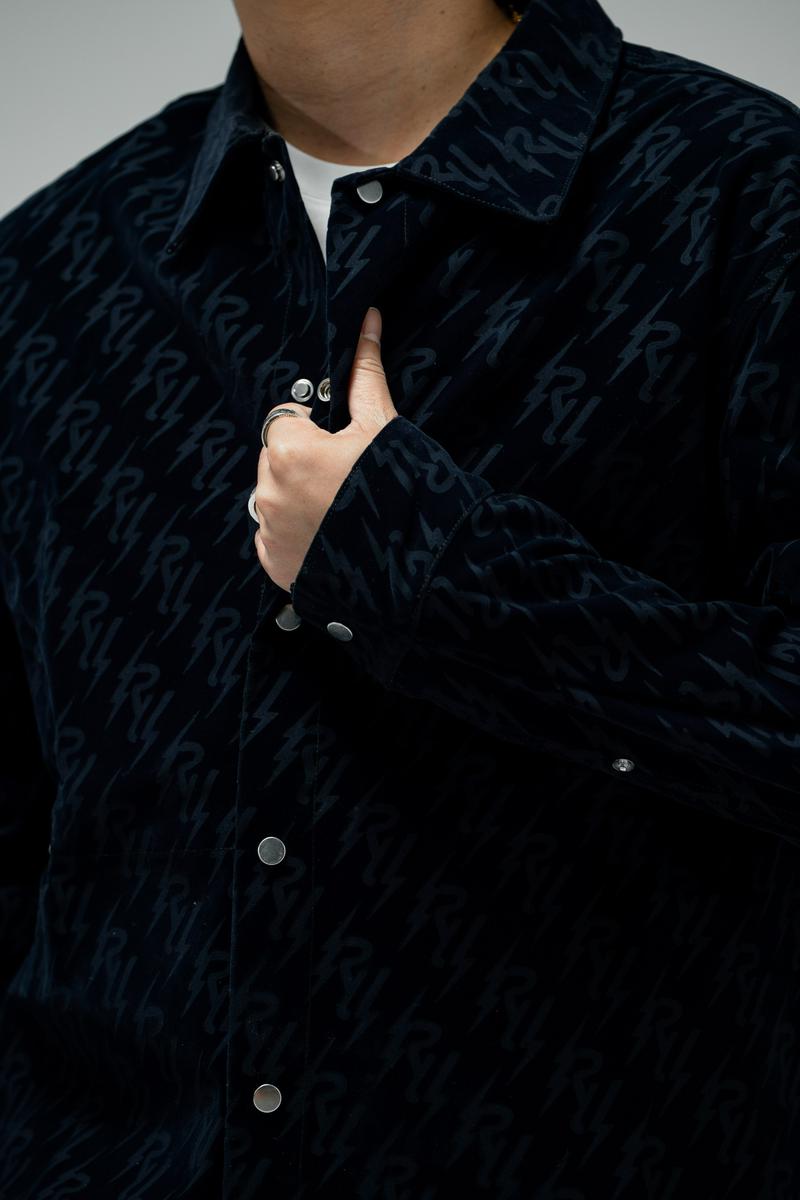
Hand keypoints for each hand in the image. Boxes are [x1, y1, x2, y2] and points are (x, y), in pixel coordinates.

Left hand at [252, 306, 398, 592]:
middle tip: (345, 480)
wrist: (420, 569)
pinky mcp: (275, 565)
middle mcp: (269, 492)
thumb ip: (366, 373)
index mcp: (290, 450)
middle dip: (304, 463)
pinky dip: (295, 534)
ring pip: (273, 497)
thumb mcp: (383, 427)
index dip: (314, 432)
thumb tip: (368, 320)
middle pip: (276, 460)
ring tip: (340, 511)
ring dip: (297, 497)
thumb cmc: (404, 490)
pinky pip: (274, 536)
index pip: (284, 423)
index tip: (340, 447)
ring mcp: (270, 532)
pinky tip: (329, 536)